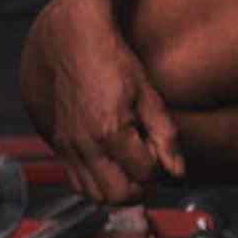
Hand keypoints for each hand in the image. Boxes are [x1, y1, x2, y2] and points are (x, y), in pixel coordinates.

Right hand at [20, 0, 182, 201]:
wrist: (76, 41)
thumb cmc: (113, 61)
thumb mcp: (149, 95)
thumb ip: (165, 137)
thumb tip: (177, 170)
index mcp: (110, 130)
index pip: (145, 174)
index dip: (159, 167)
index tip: (160, 152)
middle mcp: (85, 143)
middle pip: (118, 195)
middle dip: (139, 188)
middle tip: (148, 168)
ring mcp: (69, 145)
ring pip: (95, 195)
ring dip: (116, 189)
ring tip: (128, 168)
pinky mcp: (60, 143)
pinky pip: (76, 181)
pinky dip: (95, 183)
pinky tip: (108, 164)